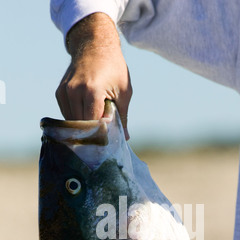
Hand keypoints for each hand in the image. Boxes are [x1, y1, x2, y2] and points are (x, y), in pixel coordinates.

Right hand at [56, 13, 131, 138]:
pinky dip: (77, 118)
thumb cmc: (114, 69)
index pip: (93, 123)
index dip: (101, 133)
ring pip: (72, 122)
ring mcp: (64, 91)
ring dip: (84, 125)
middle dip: (92, 131)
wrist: (94, 45)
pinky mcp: (59, 92)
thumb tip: (124, 138)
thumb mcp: (124, 91)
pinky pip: (67, 114)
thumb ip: (122, 117)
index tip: (109, 138)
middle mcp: (74, 91)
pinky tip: (87, 112)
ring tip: (96, 119)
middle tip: (103, 132)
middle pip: (82, 125)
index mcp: (92, 91)